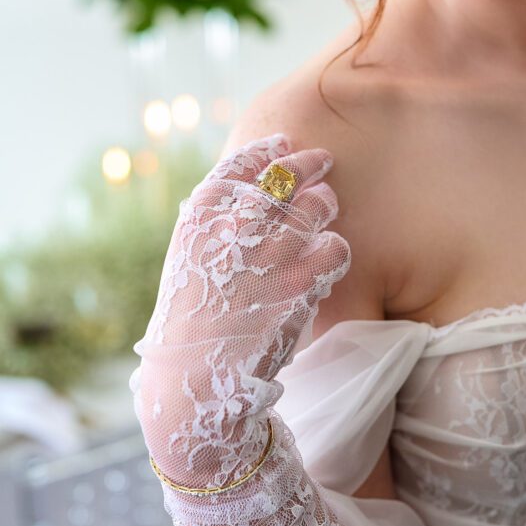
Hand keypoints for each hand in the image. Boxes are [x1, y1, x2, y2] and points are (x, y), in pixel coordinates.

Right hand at [133, 132, 351, 489]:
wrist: (197, 380)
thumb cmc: (193, 318)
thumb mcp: (190, 258)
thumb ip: (219, 222)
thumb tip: (256, 189)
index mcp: (200, 216)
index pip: (241, 164)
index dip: (266, 150)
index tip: (283, 144)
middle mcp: (235, 227)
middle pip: (286, 176)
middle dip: (308, 165)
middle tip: (323, 161)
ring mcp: (269, 255)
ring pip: (318, 205)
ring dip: (325, 204)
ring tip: (325, 207)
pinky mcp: (300, 285)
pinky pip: (335, 248)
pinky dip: (335, 250)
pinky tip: (328, 257)